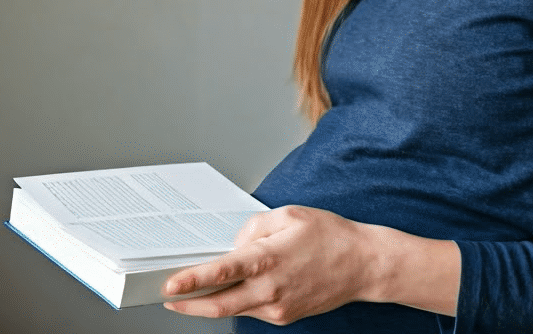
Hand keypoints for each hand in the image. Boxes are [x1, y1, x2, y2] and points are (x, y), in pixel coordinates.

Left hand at [161, 205, 383, 324]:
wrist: (364, 266)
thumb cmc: (329, 236)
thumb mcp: (288, 215)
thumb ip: (253, 228)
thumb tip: (233, 246)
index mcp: (268, 260)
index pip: (220, 273)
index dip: (190, 281)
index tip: (169, 286)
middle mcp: (271, 289)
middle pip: (219, 305)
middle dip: (188, 305)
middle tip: (168, 299)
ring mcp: (278, 308)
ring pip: (234, 310)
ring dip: (209, 305)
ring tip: (190, 294)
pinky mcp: (284, 317)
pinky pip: (251, 310)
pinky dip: (235, 302)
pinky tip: (228, 291)